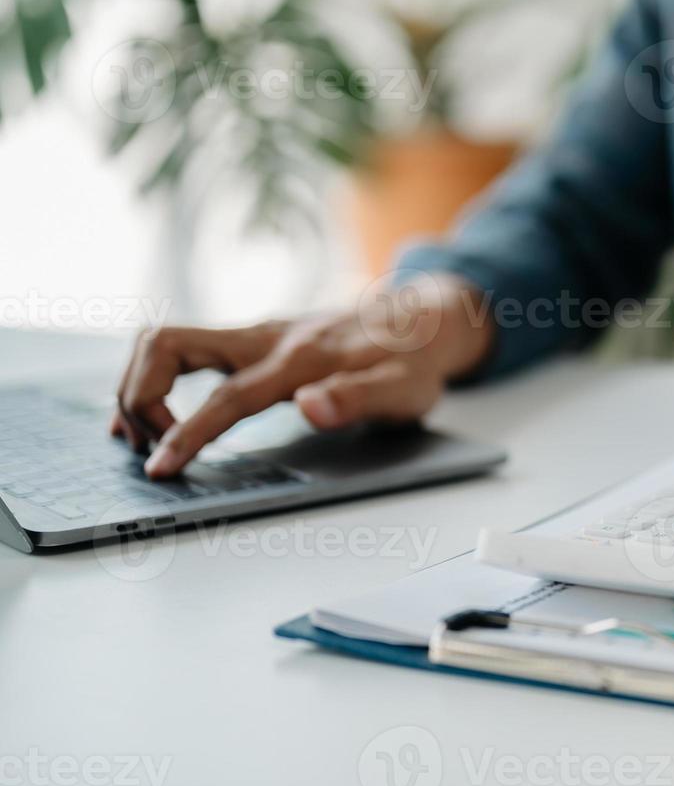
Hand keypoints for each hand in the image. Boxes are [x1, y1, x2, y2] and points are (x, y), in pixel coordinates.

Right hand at [113, 274, 493, 478]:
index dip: (187, 432)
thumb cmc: (413, 360)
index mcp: (300, 358)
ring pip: (168, 341)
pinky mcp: (252, 338)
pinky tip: (152, 412)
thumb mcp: (404, 390)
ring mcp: (256, 334)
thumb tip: (310, 407)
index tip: (159, 468)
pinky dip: (154, 376)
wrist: (424, 317)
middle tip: (147, 447)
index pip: (228, 395)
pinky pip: (184, 348)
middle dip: (139, 395)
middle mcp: (267, 337)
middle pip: (169, 344)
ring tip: (138, 435)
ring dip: (138, 383)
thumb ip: (357, 399)